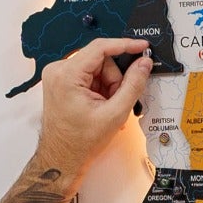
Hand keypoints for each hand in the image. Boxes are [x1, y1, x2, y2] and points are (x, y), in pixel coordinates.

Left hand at [32, 37, 153, 187]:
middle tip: (116, 102)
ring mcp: (58, 75)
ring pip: (96, 68)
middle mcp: (58, 70)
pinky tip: (100, 105)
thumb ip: (133, 85)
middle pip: (100, 60)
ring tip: (106, 108)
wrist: (63, 157)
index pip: (100, 48)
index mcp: (67, 75)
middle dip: (114, 80)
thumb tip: (144, 64)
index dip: (125, 45)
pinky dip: (100, 89)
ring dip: (108, 86)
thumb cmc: (82, 141)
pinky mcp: (61, 81)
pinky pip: (89, 76)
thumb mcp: (115, 113)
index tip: (142, 47)